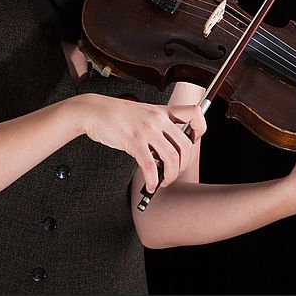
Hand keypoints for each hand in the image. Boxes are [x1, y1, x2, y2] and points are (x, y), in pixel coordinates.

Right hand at [78, 94, 206, 193]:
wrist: (95, 111)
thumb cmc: (117, 114)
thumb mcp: (144, 112)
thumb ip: (159, 125)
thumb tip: (170, 149)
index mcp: (163, 111)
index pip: (195, 113)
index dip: (200, 129)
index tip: (192, 142)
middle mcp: (158, 119)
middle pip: (186, 145)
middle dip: (183, 165)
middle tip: (174, 173)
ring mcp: (146, 130)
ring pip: (172, 157)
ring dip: (171, 175)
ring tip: (163, 181)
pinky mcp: (133, 141)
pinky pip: (150, 165)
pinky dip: (153, 180)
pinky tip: (151, 185)